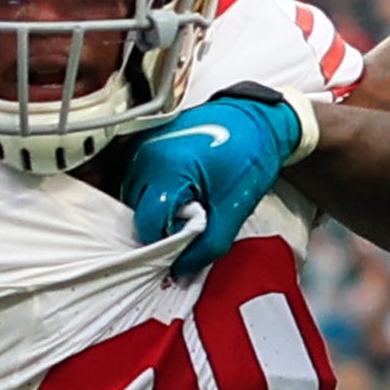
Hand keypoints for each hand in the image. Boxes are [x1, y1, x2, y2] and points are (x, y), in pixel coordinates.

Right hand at [115, 86, 303, 278]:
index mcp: (167, 168)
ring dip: (157, 211)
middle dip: (162, 226)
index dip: (166, 241)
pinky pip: (137, 182)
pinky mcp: (144, 145)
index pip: (148, 223)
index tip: (186, 244)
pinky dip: (154, 196)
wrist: (256, 119)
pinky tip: (180, 193)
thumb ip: (207, 246)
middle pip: (136, 213)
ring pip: (133, 199)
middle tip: (194, 223)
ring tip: (190, 204)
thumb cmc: (250, 156)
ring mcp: (142, 148)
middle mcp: (146, 156)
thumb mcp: (234, 209)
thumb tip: (180, 270)